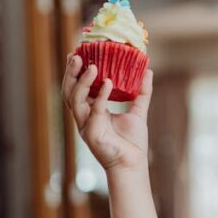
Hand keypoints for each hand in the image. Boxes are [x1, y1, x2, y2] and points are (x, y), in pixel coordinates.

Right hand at [62, 54, 153, 170]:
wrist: (133, 164)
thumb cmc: (132, 143)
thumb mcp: (138, 111)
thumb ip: (142, 92)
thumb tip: (148, 70)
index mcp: (90, 112)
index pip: (76, 88)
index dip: (74, 72)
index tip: (78, 53)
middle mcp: (84, 118)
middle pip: (69, 92)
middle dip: (71, 73)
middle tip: (77, 55)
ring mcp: (85, 126)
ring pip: (75, 100)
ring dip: (82, 81)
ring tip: (92, 66)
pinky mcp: (92, 133)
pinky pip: (94, 110)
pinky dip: (100, 95)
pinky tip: (107, 82)